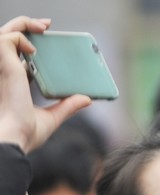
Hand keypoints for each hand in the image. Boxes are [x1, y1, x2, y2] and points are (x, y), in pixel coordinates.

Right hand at [0, 16, 90, 152]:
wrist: (16, 140)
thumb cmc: (26, 134)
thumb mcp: (52, 118)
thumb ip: (67, 107)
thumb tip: (87, 99)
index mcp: (15, 84)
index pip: (22, 60)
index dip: (32, 48)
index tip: (48, 41)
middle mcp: (7, 74)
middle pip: (11, 42)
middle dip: (26, 27)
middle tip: (47, 26)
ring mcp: (4, 69)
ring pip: (5, 34)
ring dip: (23, 25)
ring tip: (44, 27)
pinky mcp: (4, 67)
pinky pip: (7, 38)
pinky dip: (20, 36)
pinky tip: (34, 49)